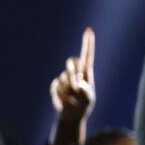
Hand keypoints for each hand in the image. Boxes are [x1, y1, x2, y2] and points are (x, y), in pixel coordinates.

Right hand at [48, 28, 96, 144]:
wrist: (72, 114)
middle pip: (71, 61)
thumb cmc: (84, 105)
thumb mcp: (88, 100)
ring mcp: (64, 77)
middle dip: (72, 71)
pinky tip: (64, 99)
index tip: (88, 30)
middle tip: (76, 86)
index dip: (87, 43)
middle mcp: (75, 72)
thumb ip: (86, 92)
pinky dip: (61, 95)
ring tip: (72, 97)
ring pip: (64, 77)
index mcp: (87, 73)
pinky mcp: (56, 85)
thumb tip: (79, 85)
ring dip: (68, 89)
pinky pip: (56, 87)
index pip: (87, 55)